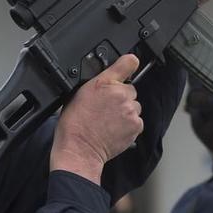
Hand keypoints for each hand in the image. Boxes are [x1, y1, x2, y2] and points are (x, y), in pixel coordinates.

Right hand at [52, 54, 143, 182]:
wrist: (80, 149)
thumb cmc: (75, 124)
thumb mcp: (78, 94)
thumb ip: (98, 84)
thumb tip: (108, 81)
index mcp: (104, 83)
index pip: (128, 63)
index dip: (129, 64)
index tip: (130, 65)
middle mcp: (120, 94)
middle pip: (130, 90)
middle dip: (122, 97)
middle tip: (107, 108)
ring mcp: (130, 110)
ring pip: (135, 106)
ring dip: (126, 112)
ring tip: (110, 121)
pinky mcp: (136, 125)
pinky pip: (137, 121)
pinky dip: (129, 125)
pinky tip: (115, 129)